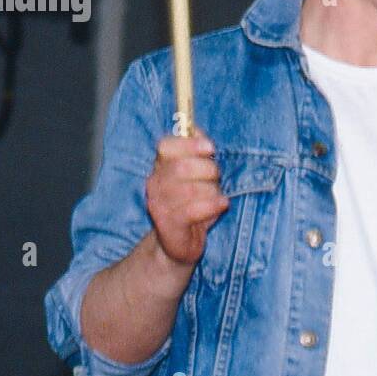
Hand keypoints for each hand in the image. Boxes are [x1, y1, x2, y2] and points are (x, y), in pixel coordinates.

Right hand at [145, 126, 228, 266]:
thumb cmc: (193, 204)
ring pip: (192, 189)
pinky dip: (213, 205)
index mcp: (160, 166)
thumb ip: (197, 151)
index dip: (190, 145)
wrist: (179, 243)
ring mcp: (159, 204)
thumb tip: (198, 132)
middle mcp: (155, 183)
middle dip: (209, 170)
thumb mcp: (198, 174)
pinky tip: (221, 204)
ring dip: (212, 191)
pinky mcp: (168, 225)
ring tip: (216, 196)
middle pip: (182, 166)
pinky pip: (193, 210)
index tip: (210, 148)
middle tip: (216, 178)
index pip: (166, 146)